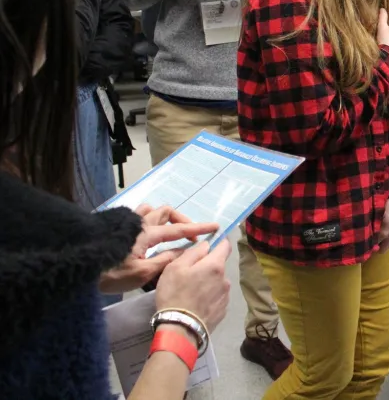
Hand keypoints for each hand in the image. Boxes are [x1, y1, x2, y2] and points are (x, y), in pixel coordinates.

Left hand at [99, 204, 218, 293]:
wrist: (77, 267)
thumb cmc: (110, 273)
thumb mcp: (142, 273)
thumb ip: (166, 260)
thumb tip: (186, 252)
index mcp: (147, 234)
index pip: (178, 230)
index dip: (198, 228)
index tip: (215, 227)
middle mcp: (138, 223)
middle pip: (165, 212)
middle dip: (180, 221)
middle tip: (186, 235)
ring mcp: (125, 222)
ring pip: (149, 211)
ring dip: (161, 218)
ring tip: (165, 232)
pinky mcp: (113, 227)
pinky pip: (134, 216)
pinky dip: (145, 220)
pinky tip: (143, 233)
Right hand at [155, 239, 231, 334]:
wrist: (181, 328)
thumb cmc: (175, 294)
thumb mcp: (175, 267)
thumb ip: (193, 252)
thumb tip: (207, 244)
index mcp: (215, 265)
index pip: (225, 245)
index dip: (219, 241)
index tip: (212, 242)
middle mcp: (225, 278)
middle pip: (219, 265)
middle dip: (208, 266)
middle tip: (190, 274)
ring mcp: (226, 295)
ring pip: (218, 282)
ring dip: (209, 282)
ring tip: (192, 292)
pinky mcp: (223, 309)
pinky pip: (217, 296)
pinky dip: (209, 297)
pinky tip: (197, 303)